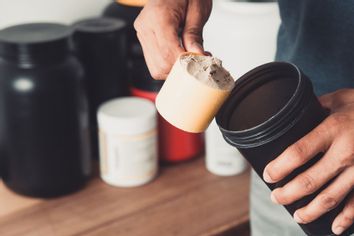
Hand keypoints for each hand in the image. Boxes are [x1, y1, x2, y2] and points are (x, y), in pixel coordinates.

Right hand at [134, 0, 211, 79]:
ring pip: (155, 68)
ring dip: (174, 69)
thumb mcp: (197, 10)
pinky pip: (154, 62)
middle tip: (197, 61)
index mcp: (158, 16)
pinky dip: (168, 65)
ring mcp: (142, 33)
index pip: (168, 52)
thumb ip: (194, 35)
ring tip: (189, 59)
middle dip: (180, 68)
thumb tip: (197, 56)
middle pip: (160, 64)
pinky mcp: (143, 38)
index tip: (200, 61)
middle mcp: (145, 26)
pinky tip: (180, 57)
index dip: (185, 62)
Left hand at [263, 89, 353, 234]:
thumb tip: (293, 114)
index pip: (298, 153)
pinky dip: (346, 219)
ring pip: (331, 197)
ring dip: (311, 210)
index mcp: (333, 130)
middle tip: (276, 197)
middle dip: (288, 193)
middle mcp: (345, 152)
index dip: (279, 167)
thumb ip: (316, 107)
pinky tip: (334, 227)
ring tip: (296, 215)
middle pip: (310, 181)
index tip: (268, 175)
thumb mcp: (340, 99)